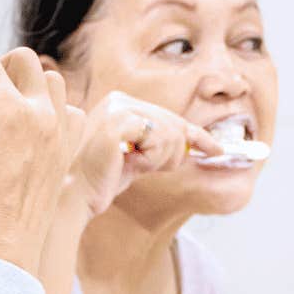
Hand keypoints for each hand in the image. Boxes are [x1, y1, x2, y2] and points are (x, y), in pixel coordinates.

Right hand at [63, 92, 223, 216]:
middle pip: (175, 125)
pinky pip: (158, 139)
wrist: (75, 194)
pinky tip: (128, 163)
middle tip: (142, 167)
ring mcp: (116, 108)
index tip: (217, 149)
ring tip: (130, 164)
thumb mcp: (139, 157)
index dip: (197, 135)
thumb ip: (163, 145)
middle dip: (171, 155)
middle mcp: (118, 99)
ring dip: (158, 160)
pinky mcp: (117, 122)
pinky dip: (150, 159)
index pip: (170, 118)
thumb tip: (198, 142)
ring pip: (171, 133)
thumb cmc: (103, 179)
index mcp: (121, 102)